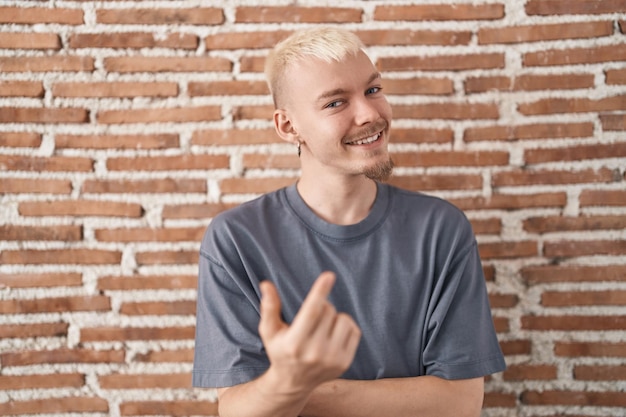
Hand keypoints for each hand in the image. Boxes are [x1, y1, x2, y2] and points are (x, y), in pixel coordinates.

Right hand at [258, 271, 360, 395]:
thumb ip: (269, 307)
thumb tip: (266, 284)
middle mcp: (315, 352)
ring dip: (334, 317)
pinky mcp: (345, 362)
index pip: (311, 311)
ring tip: (322, 328)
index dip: (320, 291)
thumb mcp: (269, 331)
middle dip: (321, 307)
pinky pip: (354, 330)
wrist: (293, 383)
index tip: (329, 275)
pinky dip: (345, 328)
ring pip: (343, 318)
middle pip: (328, 310)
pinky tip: (332, 336)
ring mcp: (332, 359)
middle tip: (311, 319)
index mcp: (295, 343)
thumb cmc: (279, 350)